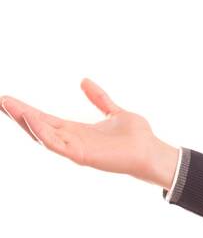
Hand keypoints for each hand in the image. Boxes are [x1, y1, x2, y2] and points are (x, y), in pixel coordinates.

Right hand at [0, 79, 177, 186]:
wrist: (153, 152)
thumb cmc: (137, 137)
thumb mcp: (114, 112)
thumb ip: (99, 99)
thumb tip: (84, 81)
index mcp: (76, 131)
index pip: (45, 119)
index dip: (27, 110)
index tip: (9, 99)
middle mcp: (73, 140)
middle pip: (39, 127)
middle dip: (19, 115)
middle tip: (1, 101)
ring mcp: (76, 149)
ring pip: (44, 136)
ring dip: (26, 122)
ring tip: (10, 107)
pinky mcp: (84, 156)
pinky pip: (59, 145)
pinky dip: (44, 134)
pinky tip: (33, 121)